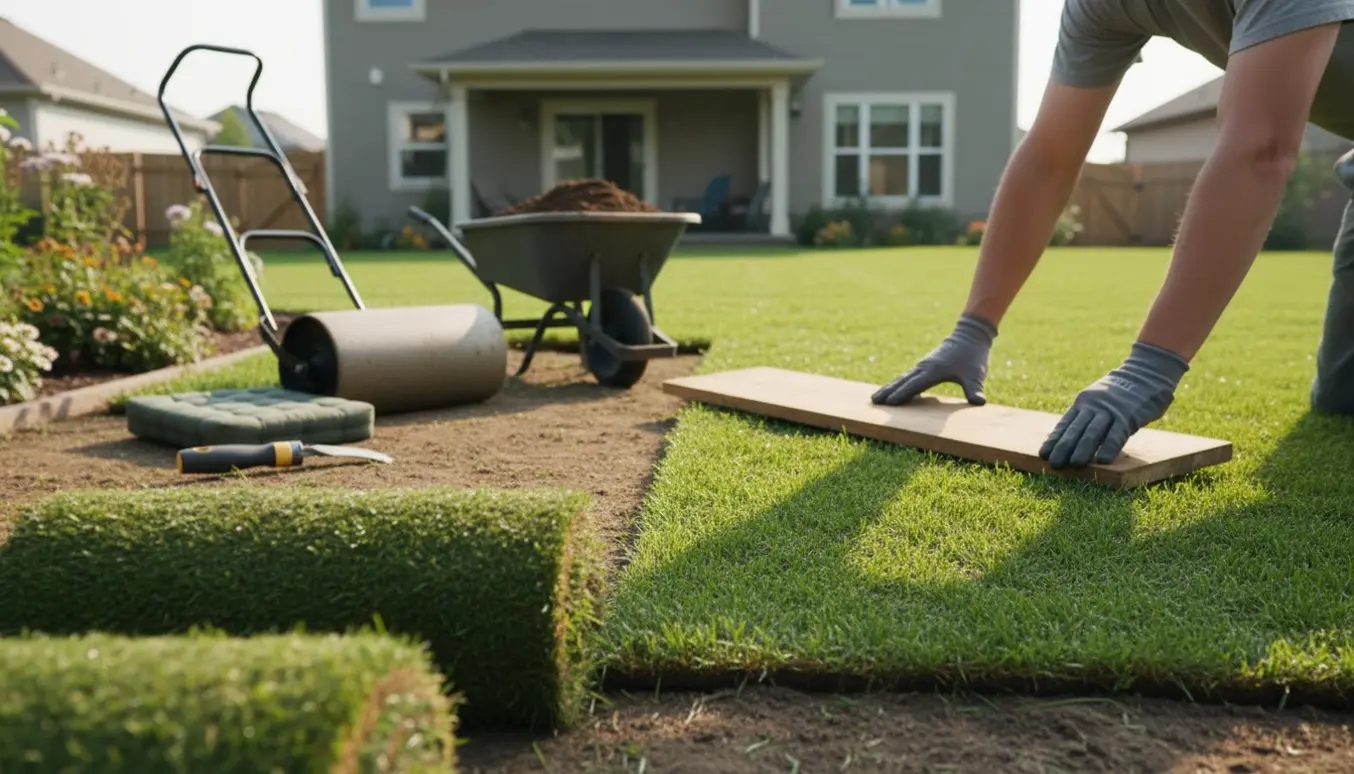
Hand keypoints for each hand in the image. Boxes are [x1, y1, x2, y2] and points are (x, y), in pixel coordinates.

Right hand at [872, 314, 996, 405]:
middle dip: (888, 391)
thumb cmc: (973, 356)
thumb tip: (979, 402)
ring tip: (876, 397)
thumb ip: (975, 389)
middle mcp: (924, 367)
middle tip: (873, 401)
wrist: (969, 336)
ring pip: (902, 378)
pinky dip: (897, 384)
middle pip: (902, 381)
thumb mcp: (975, 375)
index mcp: (934, 371)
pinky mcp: (924, 366)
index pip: (915, 385)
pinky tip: (892, 390)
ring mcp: (923, 366)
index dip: (903, 394)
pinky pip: (907, 377)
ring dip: (889, 388)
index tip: (889, 402)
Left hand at [1039, 341, 1189, 468]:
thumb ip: (1087, 417)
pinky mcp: (1128, 415)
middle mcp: (1094, 406)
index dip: (1054, 440)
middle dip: (1064, 447)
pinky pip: (1117, 433)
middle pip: (1075, 429)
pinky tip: (1103, 460)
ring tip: (1074, 464)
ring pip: (1093, 432)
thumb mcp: (1098, 401)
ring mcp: (1111, 410)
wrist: (1146, 372)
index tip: (1043, 454)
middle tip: (1054, 464)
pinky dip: (1109, 447)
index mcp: (1084, 403)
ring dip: (1083, 449)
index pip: (1065, 424)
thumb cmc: (1121, 394)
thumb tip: (1070, 440)